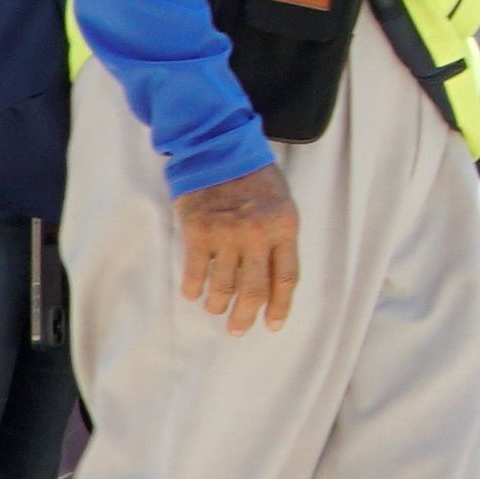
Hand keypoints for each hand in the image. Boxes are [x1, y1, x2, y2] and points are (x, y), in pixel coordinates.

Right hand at [178, 165, 302, 333]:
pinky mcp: (198, 232)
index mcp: (284, 228)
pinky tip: (193, 293)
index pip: (286, 278)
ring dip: (217, 304)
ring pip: (223, 287)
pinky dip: (193, 288)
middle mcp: (257, 235)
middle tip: (237, 330)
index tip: (274, 324)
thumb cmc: (254, 177)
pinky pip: (195, 272)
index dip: (280, 306)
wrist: (219, 148)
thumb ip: (279, 239)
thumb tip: (272, 281)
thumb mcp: (281, 204)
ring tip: (215, 308)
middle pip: (254, 291)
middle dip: (245, 317)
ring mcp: (227, 235)